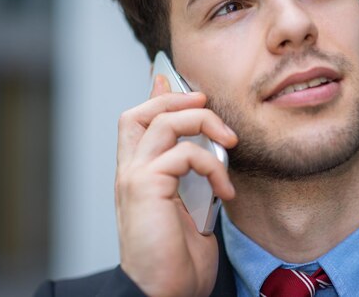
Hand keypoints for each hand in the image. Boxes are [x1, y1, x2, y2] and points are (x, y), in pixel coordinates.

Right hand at [115, 75, 237, 296]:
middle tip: (207, 105)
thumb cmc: (178, 259)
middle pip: (140, 112)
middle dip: (176, 99)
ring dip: (202, 122)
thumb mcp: (190, 208)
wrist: (166, 294)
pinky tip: (225, 190)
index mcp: (138, 176)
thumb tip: (204, 149)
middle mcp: (129, 173)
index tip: (178, 82)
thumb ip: (191, 177)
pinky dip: (211, 164)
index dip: (158, 97)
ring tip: (228, 142)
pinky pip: (182, 153)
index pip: (138, 123)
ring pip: (161, 122)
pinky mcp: (145, 187)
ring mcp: (134, 178)